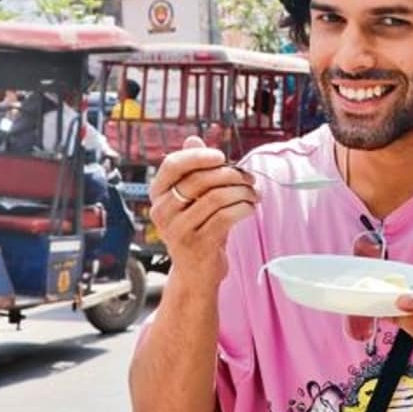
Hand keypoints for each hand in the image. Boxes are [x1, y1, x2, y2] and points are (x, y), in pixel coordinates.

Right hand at [148, 136, 256, 282]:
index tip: (222, 157)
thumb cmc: (197, 228)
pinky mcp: (196, 245)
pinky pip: (225, 217)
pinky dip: (243, 209)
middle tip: (249, 179)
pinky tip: (251, 208)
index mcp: (158, 193)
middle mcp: (162, 210)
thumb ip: (192, 169)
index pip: (173, 165)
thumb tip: (193, 139)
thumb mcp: (192, 198)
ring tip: (254, 194)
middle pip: (200, 180)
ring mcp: (177, 229)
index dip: (199, 156)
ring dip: (242, 192)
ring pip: (216, 198)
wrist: (195, 272)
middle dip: (231, 175)